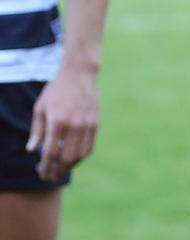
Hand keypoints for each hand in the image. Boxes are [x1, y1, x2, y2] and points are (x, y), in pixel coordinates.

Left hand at [26, 64, 99, 180]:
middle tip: (51, 176)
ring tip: (62, 170)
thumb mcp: (40, 108)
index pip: (50, 152)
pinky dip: (81, 157)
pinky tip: (73, 159)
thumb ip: (37, 131)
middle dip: (57, 170)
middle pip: (66, 158)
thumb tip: (32, 150)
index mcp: (57, 121)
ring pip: (80, 155)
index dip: (45, 166)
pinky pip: (89, 146)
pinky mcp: (95, 123)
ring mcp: (87, 124)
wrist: (79, 74)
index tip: (41, 173)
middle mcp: (74, 125)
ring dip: (70, 166)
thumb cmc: (56, 91)